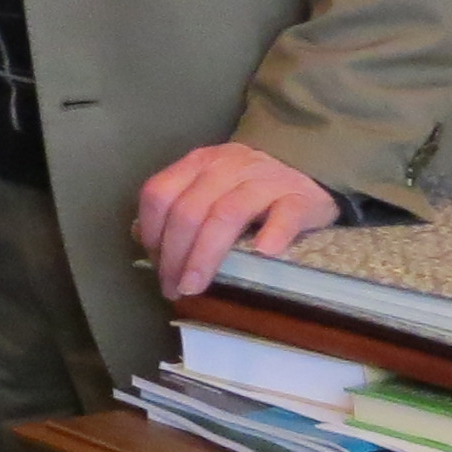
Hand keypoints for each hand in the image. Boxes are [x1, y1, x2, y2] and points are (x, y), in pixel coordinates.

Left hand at [136, 142, 340, 299]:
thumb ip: (180, 203)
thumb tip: (143, 237)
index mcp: (199, 163)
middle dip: (175, 254)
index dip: (152, 231)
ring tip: (196, 286)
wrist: (308, 166)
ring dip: (206, 255)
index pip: (161, 193)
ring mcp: (265, 180)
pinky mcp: (300, 197)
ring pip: (227, 213)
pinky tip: (263, 254)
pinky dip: (273, 233)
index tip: (155, 265)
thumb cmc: (250, 185)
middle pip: (190, 210)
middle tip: (174, 288)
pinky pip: (285, 214)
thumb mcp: (210, 184)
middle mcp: (227, 166)